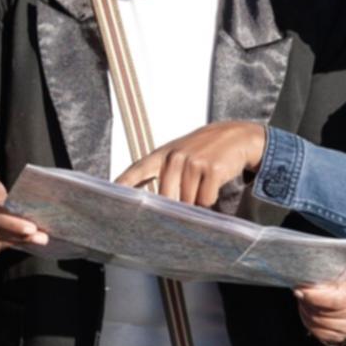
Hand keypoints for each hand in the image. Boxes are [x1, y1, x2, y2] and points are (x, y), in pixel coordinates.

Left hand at [116, 121, 267, 206]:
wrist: (235, 136)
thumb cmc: (203, 150)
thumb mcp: (178, 155)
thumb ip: (162, 175)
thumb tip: (151, 205)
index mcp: (162, 155)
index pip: (136, 171)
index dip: (122, 185)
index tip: (109, 199)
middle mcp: (174, 157)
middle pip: (166, 198)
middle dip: (173, 209)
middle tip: (181, 209)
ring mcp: (192, 162)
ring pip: (188, 202)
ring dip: (196, 202)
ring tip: (202, 186)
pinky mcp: (211, 170)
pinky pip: (205, 200)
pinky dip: (210, 200)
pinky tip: (213, 185)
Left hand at [294, 271, 345, 344]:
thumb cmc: (345, 277)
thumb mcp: (339, 270)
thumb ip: (324, 277)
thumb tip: (303, 285)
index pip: (336, 301)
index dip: (315, 297)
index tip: (300, 291)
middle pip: (325, 313)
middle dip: (307, 303)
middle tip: (299, 293)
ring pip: (320, 324)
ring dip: (306, 312)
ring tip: (303, 300)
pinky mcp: (344, 336)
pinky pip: (320, 334)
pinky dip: (309, 323)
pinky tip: (307, 311)